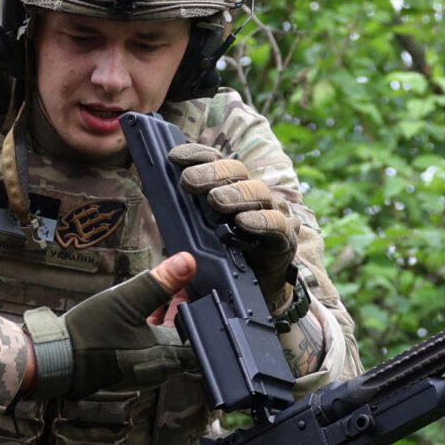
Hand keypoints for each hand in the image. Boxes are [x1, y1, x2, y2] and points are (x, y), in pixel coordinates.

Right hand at [23, 254, 198, 399]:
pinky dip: (151, 328)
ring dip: (166, 318)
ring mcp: (145, 370)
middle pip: (183, 336)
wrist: (57, 358)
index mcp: (166, 355)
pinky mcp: (131, 367)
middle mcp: (160, 367)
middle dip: (182, 309)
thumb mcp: (127, 299)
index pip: (198, 332)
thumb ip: (160, 282)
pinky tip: (140, 311)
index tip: (195, 286)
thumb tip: (187, 262)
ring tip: (161, 293)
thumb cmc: (91, 335)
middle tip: (179, 284)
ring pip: (166, 340)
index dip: (199, 308)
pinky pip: (150, 346)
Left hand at [166, 142, 299, 289]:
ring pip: (257, 192)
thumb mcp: (199, 232)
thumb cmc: (223, 255)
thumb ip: (186, 213)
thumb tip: (159, 195)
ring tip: (215, 201)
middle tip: (188, 181)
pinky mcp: (285, 236)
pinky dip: (260, 222)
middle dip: (211, 173)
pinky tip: (243, 222)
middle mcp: (252, 193)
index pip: (215, 160)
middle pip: (236, 171)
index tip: (173, 157)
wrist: (251, 289)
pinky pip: (276, 223)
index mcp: (230, 186)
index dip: (196, 154)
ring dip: (235, 194)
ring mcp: (272, 212)